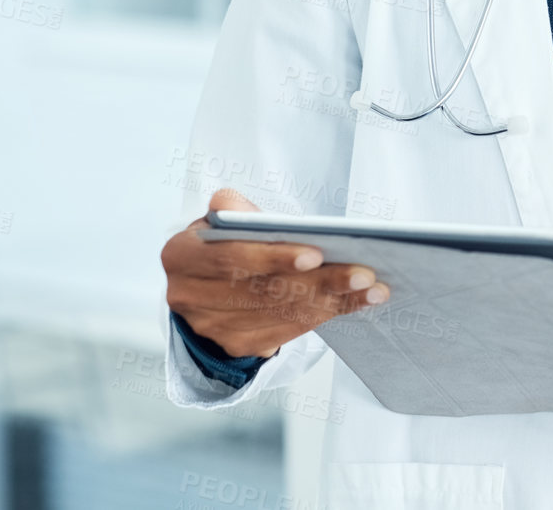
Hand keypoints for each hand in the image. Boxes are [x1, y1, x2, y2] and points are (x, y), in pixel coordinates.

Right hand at [160, 188, 390, 359]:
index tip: (317, 254)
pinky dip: (326, 315)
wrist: (212, 282)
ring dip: (333, 302)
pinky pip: (287, 332)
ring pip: (280, 314)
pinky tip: (356, 302)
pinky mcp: (235, 346)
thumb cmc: (228, 240)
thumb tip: (233, 205)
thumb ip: (234, 209)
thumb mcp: (226, 218)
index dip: (273, 258)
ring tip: (371, 288)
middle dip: (320, 282)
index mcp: (180, 255)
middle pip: (263, 291)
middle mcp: (187, 297)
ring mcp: (210, 327)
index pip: (229, 258)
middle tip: (364, 273)